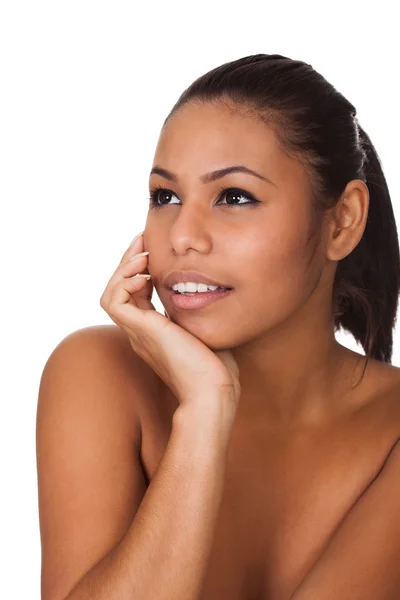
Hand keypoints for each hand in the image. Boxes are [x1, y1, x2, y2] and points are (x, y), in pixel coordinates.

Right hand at [100, 232, 240, 413]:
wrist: (211, 391)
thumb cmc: (216, 368)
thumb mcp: (205, 330)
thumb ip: (197, 312)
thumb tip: (204, 291)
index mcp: (154, 333)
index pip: (137, 295)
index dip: (141, 272)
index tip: (153, 251)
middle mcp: (140, 332)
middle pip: (120, 290)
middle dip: (129, 262)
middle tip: (142, 242)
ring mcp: (136, 332)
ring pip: (111, 293)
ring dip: (123, 269)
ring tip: (142, 255)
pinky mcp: (139, 329)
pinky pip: (114, 300)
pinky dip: (124, 282)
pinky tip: (144, 275)